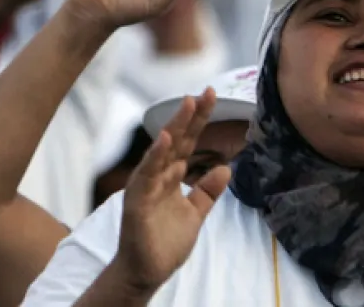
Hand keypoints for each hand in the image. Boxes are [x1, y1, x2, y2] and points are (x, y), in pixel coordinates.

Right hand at [111, 90, 229, 293]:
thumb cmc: (165, 242)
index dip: (200, 120)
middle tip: (206, 91)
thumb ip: (207, 191)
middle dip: (191, 115)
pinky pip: (147, 175)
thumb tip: (226, 167)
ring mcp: (146, 185)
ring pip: (162, 150)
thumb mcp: (195, 213)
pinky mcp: (137, 200)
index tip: (212, 95)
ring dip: (175, 127)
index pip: (188, 142)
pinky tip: (166, 140)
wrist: (147, 271)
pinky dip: (155, 156)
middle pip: (177, 139)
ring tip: (187, 104)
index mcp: (171, 176)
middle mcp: (157, 175)